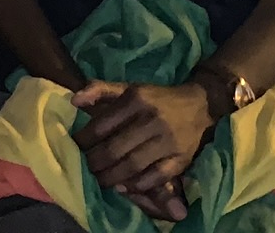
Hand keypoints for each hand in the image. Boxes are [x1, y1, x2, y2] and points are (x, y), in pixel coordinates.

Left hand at [71, 80, 209, 218]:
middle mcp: (151, 120)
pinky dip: (138, 185)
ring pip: (133, 165)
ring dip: (112, 177)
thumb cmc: (157, 99)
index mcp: (135, 100)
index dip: (84, 140)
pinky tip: (124, 187)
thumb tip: (74, 101)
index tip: (74, 148)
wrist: (200, 105)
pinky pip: (156, 177)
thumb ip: (99, 89)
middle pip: (115, 149)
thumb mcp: (129, 88)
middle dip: (95, 163)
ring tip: (100, 181)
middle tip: (85, 169)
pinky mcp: (181, 159)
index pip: (102, 125)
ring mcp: (167, 141)